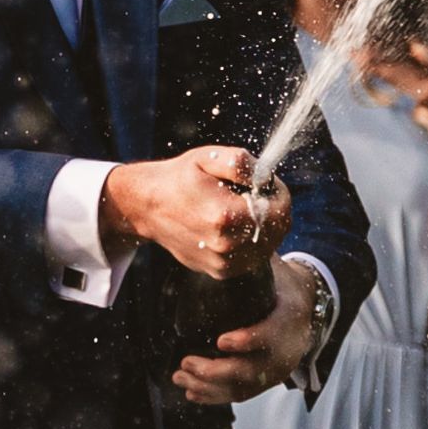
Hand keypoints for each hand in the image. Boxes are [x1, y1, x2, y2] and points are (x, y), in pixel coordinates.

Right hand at [103, 145, 286, 276]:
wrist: (147, 207)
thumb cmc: (179, 179)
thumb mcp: (207, 157)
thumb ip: (240, 163)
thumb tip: (265, 177)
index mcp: (225, 217)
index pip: (279, 210)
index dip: (278, 193)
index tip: (264, 184)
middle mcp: (226, 246)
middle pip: (277, 230)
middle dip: (273, 209)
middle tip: (253, 195)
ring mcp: (223, 263)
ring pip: (267, 245)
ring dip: (263, 226)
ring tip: (240, 210)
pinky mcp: (220, 271)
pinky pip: (253, 256)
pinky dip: (251, 241)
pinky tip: (233, 227)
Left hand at [174, 258, 318, 405]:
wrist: (304, 306)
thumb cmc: (279, 285)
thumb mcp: (271, 269)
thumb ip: (248, 262)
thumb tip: (217, 246)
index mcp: (289, 318)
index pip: (271, 334)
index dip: (248, 340)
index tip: (221, 340)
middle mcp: (287, 349)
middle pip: (252, 369)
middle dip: (215, 371)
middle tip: (185, 362)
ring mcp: (276, 369)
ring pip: (242, 387)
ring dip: (208, 387)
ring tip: (179, 376)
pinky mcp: (266, 381)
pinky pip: (241, 394)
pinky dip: (215, 396)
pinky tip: (192, 392)